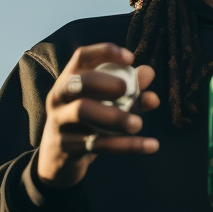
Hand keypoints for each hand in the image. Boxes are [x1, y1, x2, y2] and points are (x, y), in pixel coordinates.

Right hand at [35, 43, 160, 188]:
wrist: (60, 159)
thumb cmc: (89, 120)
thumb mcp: (108, 103)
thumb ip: (130, 88)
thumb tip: (149, 72)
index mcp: (69, 80)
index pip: (82, 57)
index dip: (105, 52)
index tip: (131, 58)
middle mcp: (60, 97)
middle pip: (78, 82)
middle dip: (105, 83)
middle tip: (126, 90)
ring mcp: (61, 122)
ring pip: (83, 111)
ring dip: (114, 116)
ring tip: (139, 124)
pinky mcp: (69, 147)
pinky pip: (99, 144)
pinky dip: (128, 145)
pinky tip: (153, 145)